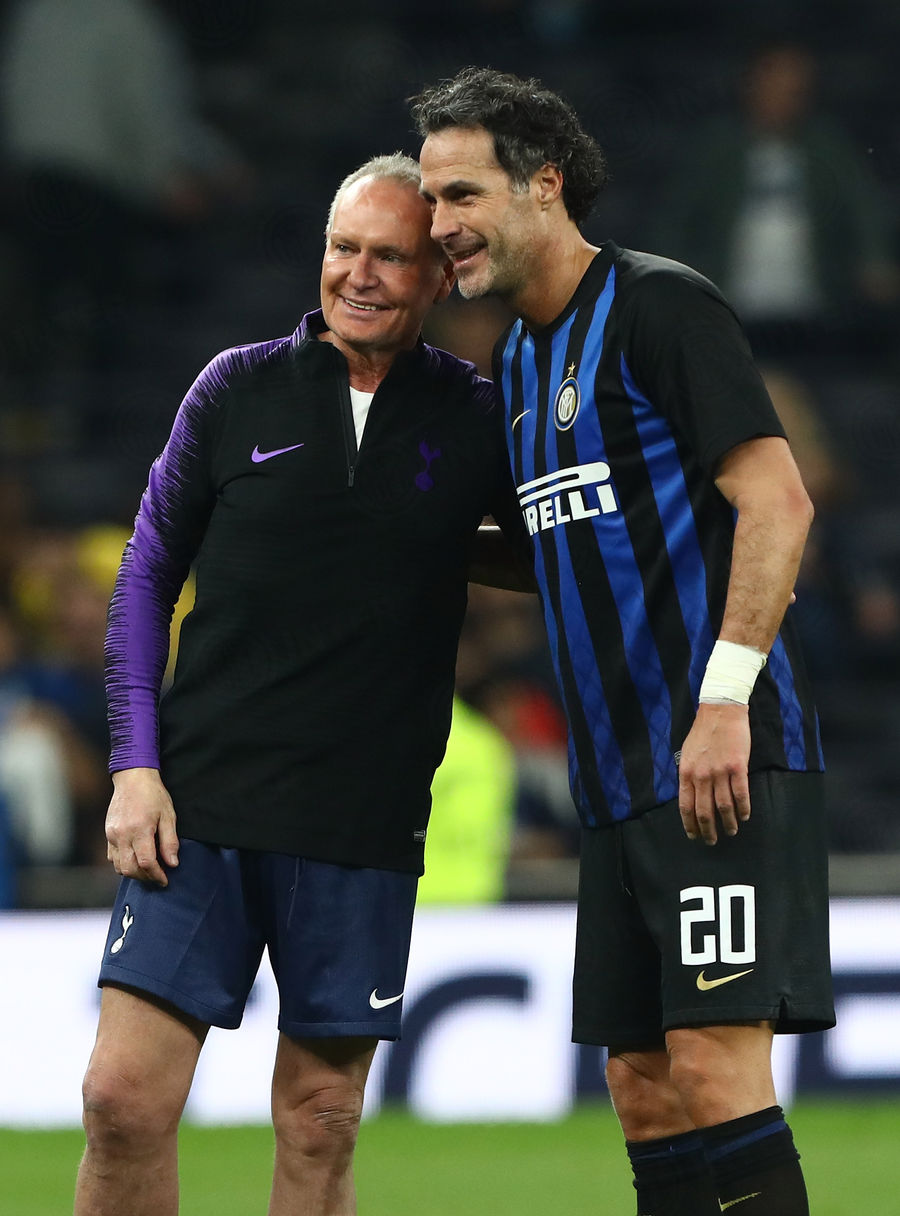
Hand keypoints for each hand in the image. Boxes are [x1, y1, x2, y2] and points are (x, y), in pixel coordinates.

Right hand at [105, 767, 178, 885]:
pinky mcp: (107, 834)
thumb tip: (172, 863)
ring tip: (148, 871)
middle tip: (158, 878)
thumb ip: (170, 841)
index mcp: (139, 830)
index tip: (165, 880)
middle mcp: (122, 835)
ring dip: (133, 873)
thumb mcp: (168, 815)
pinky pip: (112, 857)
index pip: (146, 863)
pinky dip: (123, 864)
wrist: (132, 778)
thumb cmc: (153, 795)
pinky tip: (135, 860)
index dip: (157, 875)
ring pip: (118, 866)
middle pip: (130, 869)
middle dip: (145, 878)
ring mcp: (112, 835)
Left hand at [677, 703, 750, 844]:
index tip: (694, 836)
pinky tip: (745, 816)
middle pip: (704, 811)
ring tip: (732, 831)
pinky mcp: (738, 767)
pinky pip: (741, 794)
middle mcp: (702, 775)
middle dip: (708, 830)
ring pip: (724, 806)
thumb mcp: (687, 753)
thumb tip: (691, 795)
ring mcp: (720, 772)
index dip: (690, 824)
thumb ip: (688, 774)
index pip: (686, 806)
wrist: (721, 711)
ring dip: (729, 823)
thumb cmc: (703, 732)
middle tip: (712, 841)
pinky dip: (744, 808)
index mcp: (686, 772)